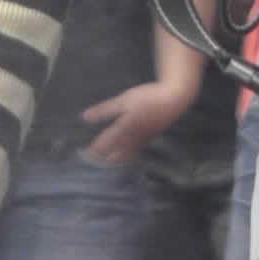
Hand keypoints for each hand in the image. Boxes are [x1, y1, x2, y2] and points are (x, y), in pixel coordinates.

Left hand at [80, 70, 198, 165]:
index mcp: (124, 127)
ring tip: (104, 163)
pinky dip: (125, 157)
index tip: (84, 154)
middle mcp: (133, 137)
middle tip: (92, 162)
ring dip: (114, 160)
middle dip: (104, 159)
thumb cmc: (148, 97)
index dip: (94, 149)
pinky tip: (122, 158)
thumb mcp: (124, 100)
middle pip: (115, 154)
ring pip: (125, 155)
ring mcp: (142, 139)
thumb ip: (105, 110)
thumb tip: (85, 117)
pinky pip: (134, 152)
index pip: (105, 142)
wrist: (174, 99)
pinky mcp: (149, 138)